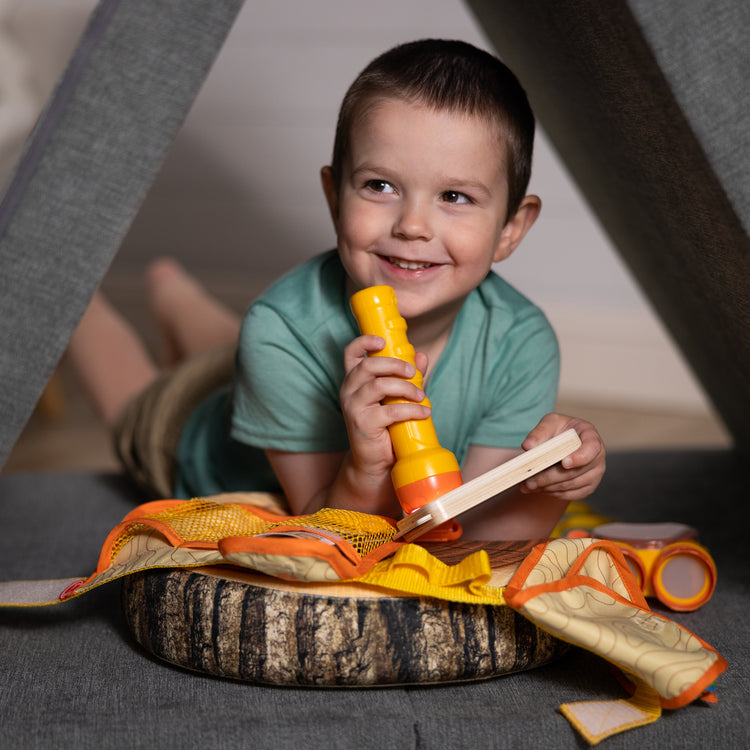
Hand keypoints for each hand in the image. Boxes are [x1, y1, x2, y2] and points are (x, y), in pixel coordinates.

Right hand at [339, 335, 430, 481]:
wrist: (375, 461)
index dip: (364, 342)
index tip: (382, 341)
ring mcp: (353, 407)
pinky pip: (390, 411)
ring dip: (406, 388)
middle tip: (412, 372)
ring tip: (421, 396)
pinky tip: (424, 413)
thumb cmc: (385, 425)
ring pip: (380, 385)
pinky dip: (411, 410)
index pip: (350, 353)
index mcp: (354, 380)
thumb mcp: (396, 397)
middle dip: (395, 364)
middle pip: (368, 365)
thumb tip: (422, 356)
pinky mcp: (363, 424)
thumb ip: (407, 376)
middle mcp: (349, 390)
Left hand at [519, 413, 605, 501]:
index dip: (580, 457)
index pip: (592, 448)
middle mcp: (598, 456)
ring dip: (548, 487)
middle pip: (575, 472)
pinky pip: (570, 495)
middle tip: (530, 480)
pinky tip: (537, 489)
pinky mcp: (588, 487)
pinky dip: (552, 493)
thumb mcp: (551, 423)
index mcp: (590, 436)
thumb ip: (540, 432)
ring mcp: (595, 474)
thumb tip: (528, 446)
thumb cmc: (560, 430)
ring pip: (570, 485)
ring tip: (529, 485)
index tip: (564, 463)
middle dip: (550, 477)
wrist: (564, 443)